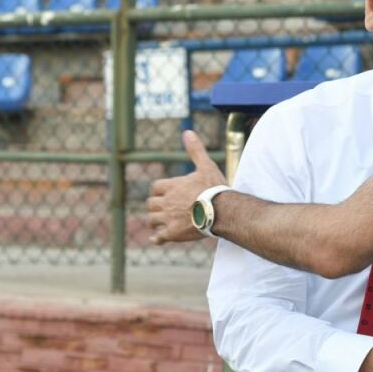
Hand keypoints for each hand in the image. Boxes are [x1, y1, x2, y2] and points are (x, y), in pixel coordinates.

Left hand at [147, 130, 227, 244]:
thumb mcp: (206, 166)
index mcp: (172, 186)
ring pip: (152, 220)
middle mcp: (166, 202)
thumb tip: (188, 132)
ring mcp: (168, 218)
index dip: (158, 192)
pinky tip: (157, 239)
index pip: (155, 188)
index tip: (164, 195)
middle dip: (155, 207)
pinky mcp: (173, 233)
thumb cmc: (215, 189)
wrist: (222, 211)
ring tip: (163, 224)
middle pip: (151, 205)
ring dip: (156, 222)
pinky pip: (159, 237)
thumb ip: (195, 150)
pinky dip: (157, 238)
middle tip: (163, 210)